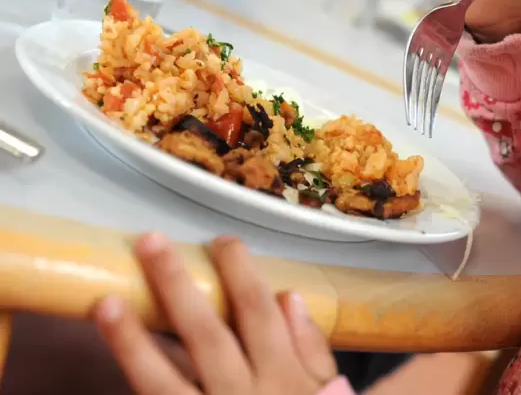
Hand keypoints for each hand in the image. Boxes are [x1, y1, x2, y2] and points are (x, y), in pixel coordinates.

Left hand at [91, 233, 337, 393]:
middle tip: (150, 243)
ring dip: (133, 341)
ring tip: (105, 303)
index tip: (220, 241)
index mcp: (283, 377)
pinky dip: (132, 384)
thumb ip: (313, 350)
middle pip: (205, 334)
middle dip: (176, 285)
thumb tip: (289, 297)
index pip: (257, 312)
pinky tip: (109, 366)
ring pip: (165, 381)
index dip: (239, 272)